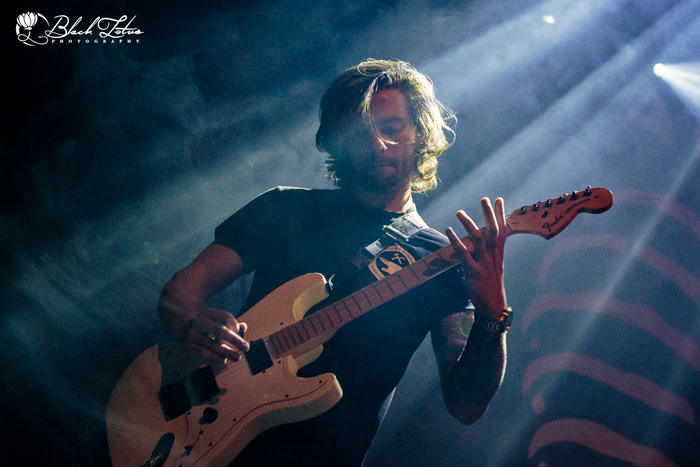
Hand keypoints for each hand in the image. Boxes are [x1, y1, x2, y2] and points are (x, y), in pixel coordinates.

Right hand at [183, 307, 248, 363]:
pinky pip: (202, 352)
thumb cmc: (206, 328)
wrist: (180, 329)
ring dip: (226, 351)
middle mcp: (199, 321)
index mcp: (208, 313)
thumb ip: (231, 325)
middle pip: (219, 330)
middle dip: (234, 340)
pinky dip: (214, 357)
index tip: (242, 335)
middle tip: (246, 348)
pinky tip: (223, 361)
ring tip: (237, 358)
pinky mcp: (187, 345)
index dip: (235, 326)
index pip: (225, 318)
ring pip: (211, 343)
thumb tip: (243, 327)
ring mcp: (191, 333)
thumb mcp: (217, 322)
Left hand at [446, 197, 507, 319]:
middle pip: (492, 231)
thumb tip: (486, 240)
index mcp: (499, 254)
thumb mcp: (495, 267)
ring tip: (460, 212)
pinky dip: (456, 242)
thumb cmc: (492, 286)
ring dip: (469, 224)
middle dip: (489, 214)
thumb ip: (491, 253)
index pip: (502, 230)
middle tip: (484, 198)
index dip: (501, 215)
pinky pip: (464, 254)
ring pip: (479, 239)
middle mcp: (493, 256)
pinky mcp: (474, 272)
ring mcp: (484, 264)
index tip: (499, 199)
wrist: (493, 306)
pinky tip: (449, 231)